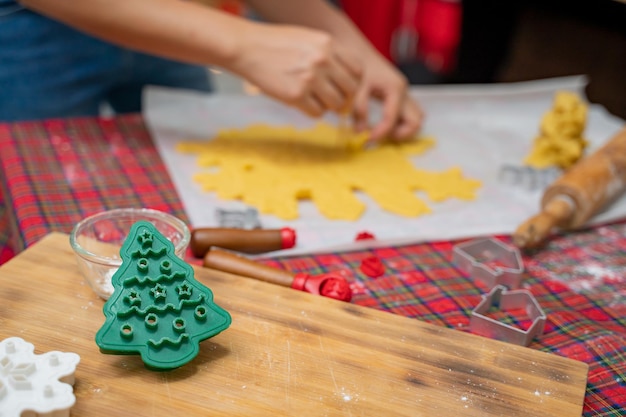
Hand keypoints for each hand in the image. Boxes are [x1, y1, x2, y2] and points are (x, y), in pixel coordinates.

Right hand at [230, 23, 361, 116]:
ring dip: (328, 106)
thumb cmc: (276, 44)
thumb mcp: (308, 39)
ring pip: (336, 104)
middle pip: (351, 90)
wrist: (246, 48)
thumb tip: (347, 81)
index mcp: (328, 44)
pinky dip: (313, 112)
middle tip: (333, 100)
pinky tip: (303, 103)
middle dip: (344, 98)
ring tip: (315, 99)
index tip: (346, 87)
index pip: (358, 70)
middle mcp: (323, 60)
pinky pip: (317, 113)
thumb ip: (329, 55)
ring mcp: (310, 78)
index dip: (355, 82)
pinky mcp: (296, 95)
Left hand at [352, 53, 423, 142]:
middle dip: (400, 135)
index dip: (380, 133)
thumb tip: (359, 132)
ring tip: (382, 131)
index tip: (367, 140)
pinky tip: (381, 123)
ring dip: (402, 130)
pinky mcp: (400, 95)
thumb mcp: (356, 87)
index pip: (392, 120)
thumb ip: (359, 110)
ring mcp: (404, 94)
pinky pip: (408, 114)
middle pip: (415, 122)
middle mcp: (404, 92)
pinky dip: (399, 123)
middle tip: (380, 136)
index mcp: (395, 89)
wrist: (357, 50)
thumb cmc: (357, 66)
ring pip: (415, 119)